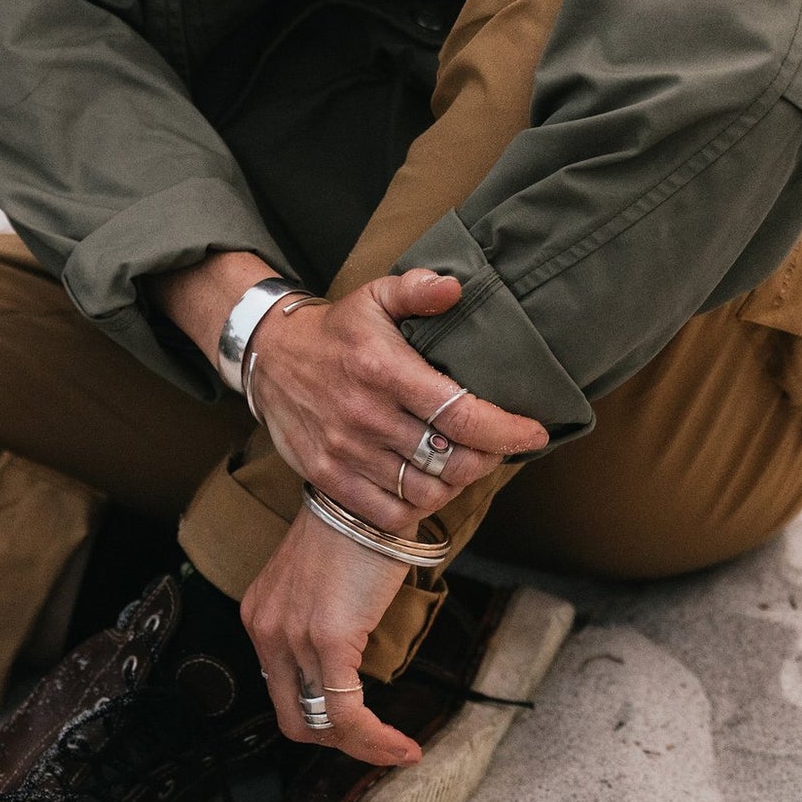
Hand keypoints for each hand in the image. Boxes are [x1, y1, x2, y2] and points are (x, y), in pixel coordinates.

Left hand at [240, 501, 418, 762]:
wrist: (373, 489)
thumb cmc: (361, 525)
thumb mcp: (328, 579)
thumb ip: (326, 617)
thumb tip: (354, 649)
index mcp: (262, 616)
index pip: (283, 691)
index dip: (321, 720)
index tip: (360, 728)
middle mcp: (267, 630)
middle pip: (295, 718)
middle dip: (340, 743)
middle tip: (378, 747)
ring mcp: (293, 637)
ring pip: (322, 723)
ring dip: (363, 748)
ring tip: (399, 751)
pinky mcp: (328, 640)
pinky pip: (348, 714)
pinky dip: (375, 740)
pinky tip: (403, 746)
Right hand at [250, 270, 546, 526]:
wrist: (269, 357)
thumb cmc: (337, 331)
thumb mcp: (374, 296)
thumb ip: (417, 289)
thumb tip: (454, 288)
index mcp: (384, 370)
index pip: (459, 413)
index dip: (505, 430)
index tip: (533, 432)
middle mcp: (365, 415)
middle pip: (450, 459)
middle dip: (486, 458)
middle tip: (495, 447)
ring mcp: (345, 451)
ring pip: (424, 490)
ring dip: (454, 483)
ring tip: (463, 463)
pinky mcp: (328, 476)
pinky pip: (389, 512)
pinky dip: (418, 506)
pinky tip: (428, 485)